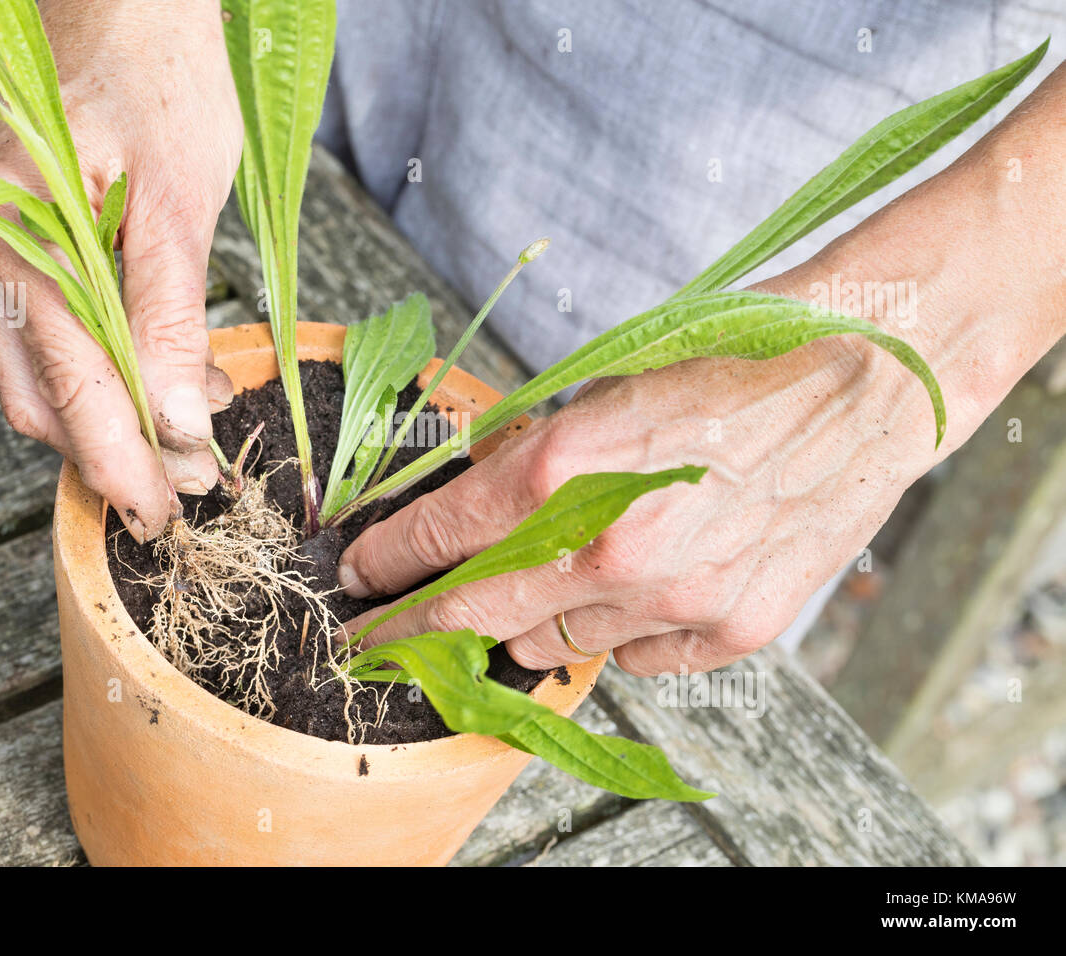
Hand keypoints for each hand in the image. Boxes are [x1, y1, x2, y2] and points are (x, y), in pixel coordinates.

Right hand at [0, 0, 240, 541]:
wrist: (129, 10)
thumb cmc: (161, 82)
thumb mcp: (180, 203)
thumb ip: (172, 320)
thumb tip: (177, 426)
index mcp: (11, 237)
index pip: (71, 387)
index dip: (121, 462)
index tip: (164, 515)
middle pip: (43, 398)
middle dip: (117, 453)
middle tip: (188, 489)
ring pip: (44, 378)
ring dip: (115, 418)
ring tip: (192, 436)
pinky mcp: (11, 249)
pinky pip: (50, 339)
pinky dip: (106, 374)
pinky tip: (168, 383)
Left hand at [337, 324, 935, 675]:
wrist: (863, 377)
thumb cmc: (729, 365)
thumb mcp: (602, 388)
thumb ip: (526, 455)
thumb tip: (464, 500)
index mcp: (565, 470)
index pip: (438, 539)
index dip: (384, 564)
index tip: (357, 579)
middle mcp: (611, 549)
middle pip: (475, 617)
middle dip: (414, 629)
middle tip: (379, 637)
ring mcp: (674, 600)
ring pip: (553, 645)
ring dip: (529, 621)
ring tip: (547, 582)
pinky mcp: (731, 629)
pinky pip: (636, 657)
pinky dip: (620, 630)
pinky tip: (638, 588)